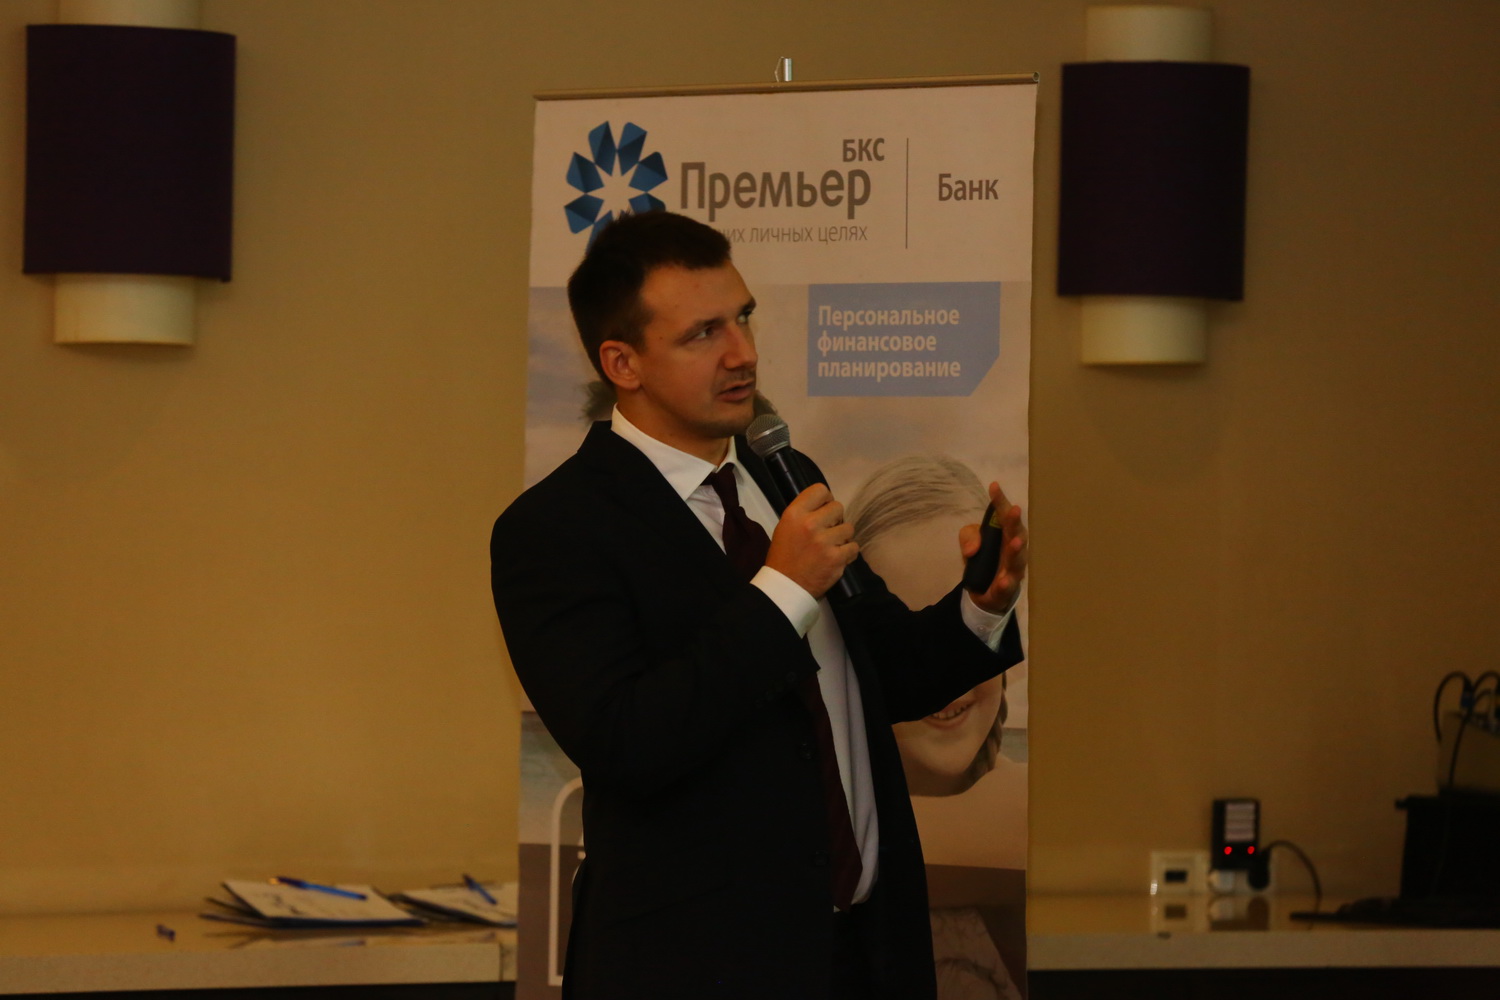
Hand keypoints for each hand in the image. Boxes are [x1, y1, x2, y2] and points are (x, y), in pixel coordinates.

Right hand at [765, 483, 858, 598]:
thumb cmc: (784, 555)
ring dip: (842, 537)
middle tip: (827, 531)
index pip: (820, 490)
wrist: (786, 586)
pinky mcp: (837, 558)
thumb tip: (825, 505)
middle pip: (838, 507)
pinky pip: (854, 547)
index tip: (823, 510)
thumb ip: (804, 513)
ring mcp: (825, 542)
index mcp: (795, 514)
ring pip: (849, 528)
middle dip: (835, 519)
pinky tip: (837, 557)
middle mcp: (810, 524)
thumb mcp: (785, 527)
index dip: (825, 499)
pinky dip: (848, 553)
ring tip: (831, 547)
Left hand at [959, 481, 1027, 613]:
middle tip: (1014, 510)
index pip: (1003, 515)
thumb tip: (972, 549)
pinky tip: (1004, 580)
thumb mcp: (969, 543)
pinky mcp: (1006, 590)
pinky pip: (1007, 587)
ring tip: (1015, 542)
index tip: (993, 486)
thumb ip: (969, 538)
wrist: (983, 592)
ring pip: (1016, 560)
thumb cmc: (983, 560)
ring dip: (1017, 551)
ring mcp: (1012, 570)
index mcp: (1004, 535)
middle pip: (1016, 534)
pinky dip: (1005, 584)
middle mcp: (1013, 550)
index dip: (1000, 501)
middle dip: (1015, 523)